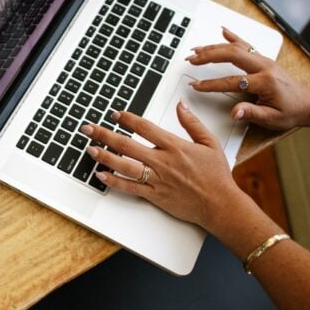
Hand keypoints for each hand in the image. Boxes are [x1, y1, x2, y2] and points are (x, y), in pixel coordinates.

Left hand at [80, 104, 245, 230]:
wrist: (219, 204)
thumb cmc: (216, 176)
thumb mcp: (210, 143)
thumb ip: (192, 123)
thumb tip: (181, 105)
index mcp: (175, 146)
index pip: (145, 128)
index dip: (128, 119)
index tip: (115, 115)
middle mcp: (163, 161)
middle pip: (128, 145)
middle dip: (105, 135)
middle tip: (89, 129)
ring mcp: (157, 179)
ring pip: (125, 166)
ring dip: (105, 156)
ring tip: (90, 149)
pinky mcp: (155, 195)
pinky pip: (130, 187)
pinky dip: (114, 181)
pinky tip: (101, 175)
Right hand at [186, 27, 309, 130]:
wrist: (307, 103)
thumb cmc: (291, 111)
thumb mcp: (272, 119)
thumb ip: (252, 113)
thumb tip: (234, 112)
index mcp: (265, 82)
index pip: (233, 81)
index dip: (212, 84)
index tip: (197, 86)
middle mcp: (264, 66)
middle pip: (232, 54)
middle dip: (209, 56)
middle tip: (192, 60)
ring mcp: (264, 60)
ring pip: (236, 47)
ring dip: (214, 47)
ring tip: (197, 50)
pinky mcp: (263, 59)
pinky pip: (246, 44)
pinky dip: (233, 36)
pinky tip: (223, 31)